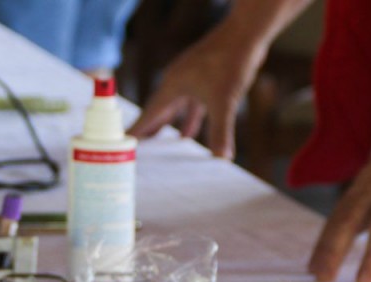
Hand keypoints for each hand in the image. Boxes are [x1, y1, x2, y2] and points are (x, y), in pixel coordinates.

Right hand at [128, 22, 268, 157]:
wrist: (245, 34)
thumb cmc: (230, 63)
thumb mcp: (224, 102)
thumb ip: (220, 131)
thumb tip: (222, 158)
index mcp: (173, 85)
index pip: (150, 112)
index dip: (139, 128)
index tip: (125, 141)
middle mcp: (177, 80)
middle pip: (158, 109)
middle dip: (150, 128)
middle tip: (139, 146)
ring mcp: (191, 77)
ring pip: (175, 106)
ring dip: (169, 124)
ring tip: (161, 142)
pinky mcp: (205, 75)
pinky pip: (191, 101)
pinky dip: (189, 117)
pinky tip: (190, 132)